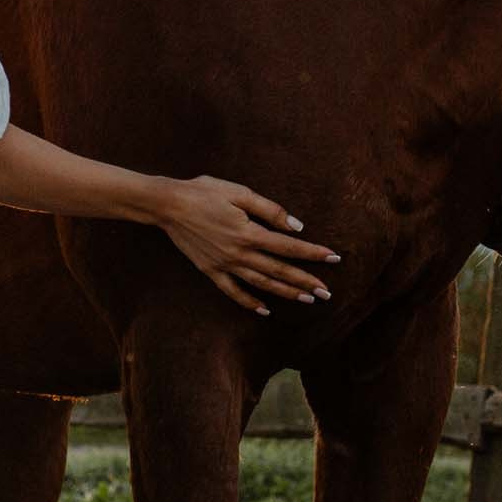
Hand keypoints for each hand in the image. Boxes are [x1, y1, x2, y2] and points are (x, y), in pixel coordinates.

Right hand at [150, 176, 340, 315]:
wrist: (168, 205)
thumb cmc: (204, 192)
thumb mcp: (239, 192)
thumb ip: (269, 210)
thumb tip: (296, 226)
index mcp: (249, 232)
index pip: (289, 246)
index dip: (313, 253)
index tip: (333, 258)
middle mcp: (239, 253)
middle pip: (280, 270)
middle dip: (306, 281)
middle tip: (327, 292)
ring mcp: (224, 265)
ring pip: (261, 284)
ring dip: (286, 293)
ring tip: (307, 299)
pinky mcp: (211, 270)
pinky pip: (232, 291)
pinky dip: (249, 302)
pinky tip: (264, 310)